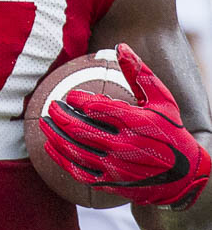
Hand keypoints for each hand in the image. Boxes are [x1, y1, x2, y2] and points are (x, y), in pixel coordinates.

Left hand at [40, 44, 210, 208]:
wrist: (186, 177)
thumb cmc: (172, 132)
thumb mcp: (163, 101)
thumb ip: (140, 74)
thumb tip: (120, 46)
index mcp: (138, 124)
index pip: (99, 109)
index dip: (79, 100)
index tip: (69, 94)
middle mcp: (126, 147)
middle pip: (81, 130)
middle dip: (60, 116)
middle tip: (50, 105)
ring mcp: (117, 168)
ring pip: (76, 151)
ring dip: (55, 135)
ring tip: (43, 122)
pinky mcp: (111, 184)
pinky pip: (79, 171)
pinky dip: (61, 158)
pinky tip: (50, 146)